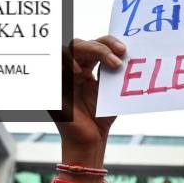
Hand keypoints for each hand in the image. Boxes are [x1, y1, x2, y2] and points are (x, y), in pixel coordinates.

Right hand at [50, 36, 126, 163]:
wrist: (91, 140)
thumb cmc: (100, 118)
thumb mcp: (110, 92)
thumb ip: (114, 73)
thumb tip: (128, 55)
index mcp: (86, 68)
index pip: (95, 45)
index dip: (109, 42)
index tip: (125, 50)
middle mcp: (73, 69)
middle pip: (83, 43)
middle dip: (103, 45)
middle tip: (121, 53)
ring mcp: (64, 75)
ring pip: (72, 49)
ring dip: (93, 50)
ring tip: (112, 62)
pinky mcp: (55, 85)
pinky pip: (58, 65)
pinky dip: (69, 63)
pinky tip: (82, 71)